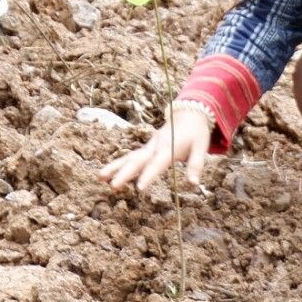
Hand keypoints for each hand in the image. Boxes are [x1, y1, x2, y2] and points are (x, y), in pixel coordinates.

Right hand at [98, 107, 213, 191]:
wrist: (188, 113)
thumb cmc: (196, 133)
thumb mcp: (201, 147)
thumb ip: (196, 165)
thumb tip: (193, 183)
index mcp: (168, 148)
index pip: (157, 163)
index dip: (148, 175)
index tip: (139, 188)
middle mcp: (155, 147)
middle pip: (137, 160)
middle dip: (124, 173)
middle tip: (113, 185)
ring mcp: (148, 147)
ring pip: (129, 157)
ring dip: (115, 167)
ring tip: (99, 177)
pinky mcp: (146, 149)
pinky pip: (130, 157)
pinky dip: (118, 165)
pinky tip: (106, 175)